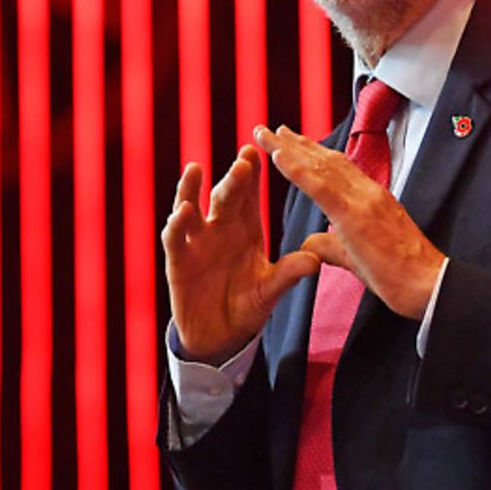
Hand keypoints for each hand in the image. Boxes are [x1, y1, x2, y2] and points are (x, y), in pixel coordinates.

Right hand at [161, 145, 326, 363]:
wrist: (219, 337)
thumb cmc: (246, 306)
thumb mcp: (270, 290)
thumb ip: (288, 274)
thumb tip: (315, 261)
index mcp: (245, 229)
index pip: (249, 195)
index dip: (253, 174)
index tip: (260, 153)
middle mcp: (219, 228)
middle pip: (224, 196)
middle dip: (233, 178)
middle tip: (244, 161)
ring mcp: (196, 242)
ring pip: (191, 206)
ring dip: (191, 188)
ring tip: (196, 170)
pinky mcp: (178, 260)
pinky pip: (175, 238)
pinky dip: (177, 224)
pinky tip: (182, 212)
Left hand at [253, 124, 444, 319]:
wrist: (431, 287)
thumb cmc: (402, 276)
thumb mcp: (357, 257)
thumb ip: (332, 245)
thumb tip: (310, 242)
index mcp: (371, 198)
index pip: (337, 167)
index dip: (311, 152)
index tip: (289, 141)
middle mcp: (368, 192)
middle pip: (325, 159)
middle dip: (295, 143)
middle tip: (269, 129)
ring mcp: (364, 200)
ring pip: (320, 166)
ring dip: (289, 148)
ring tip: (265, 134)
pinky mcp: (357, 216)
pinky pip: (321, 187)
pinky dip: (297, 169)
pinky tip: (278, 156)